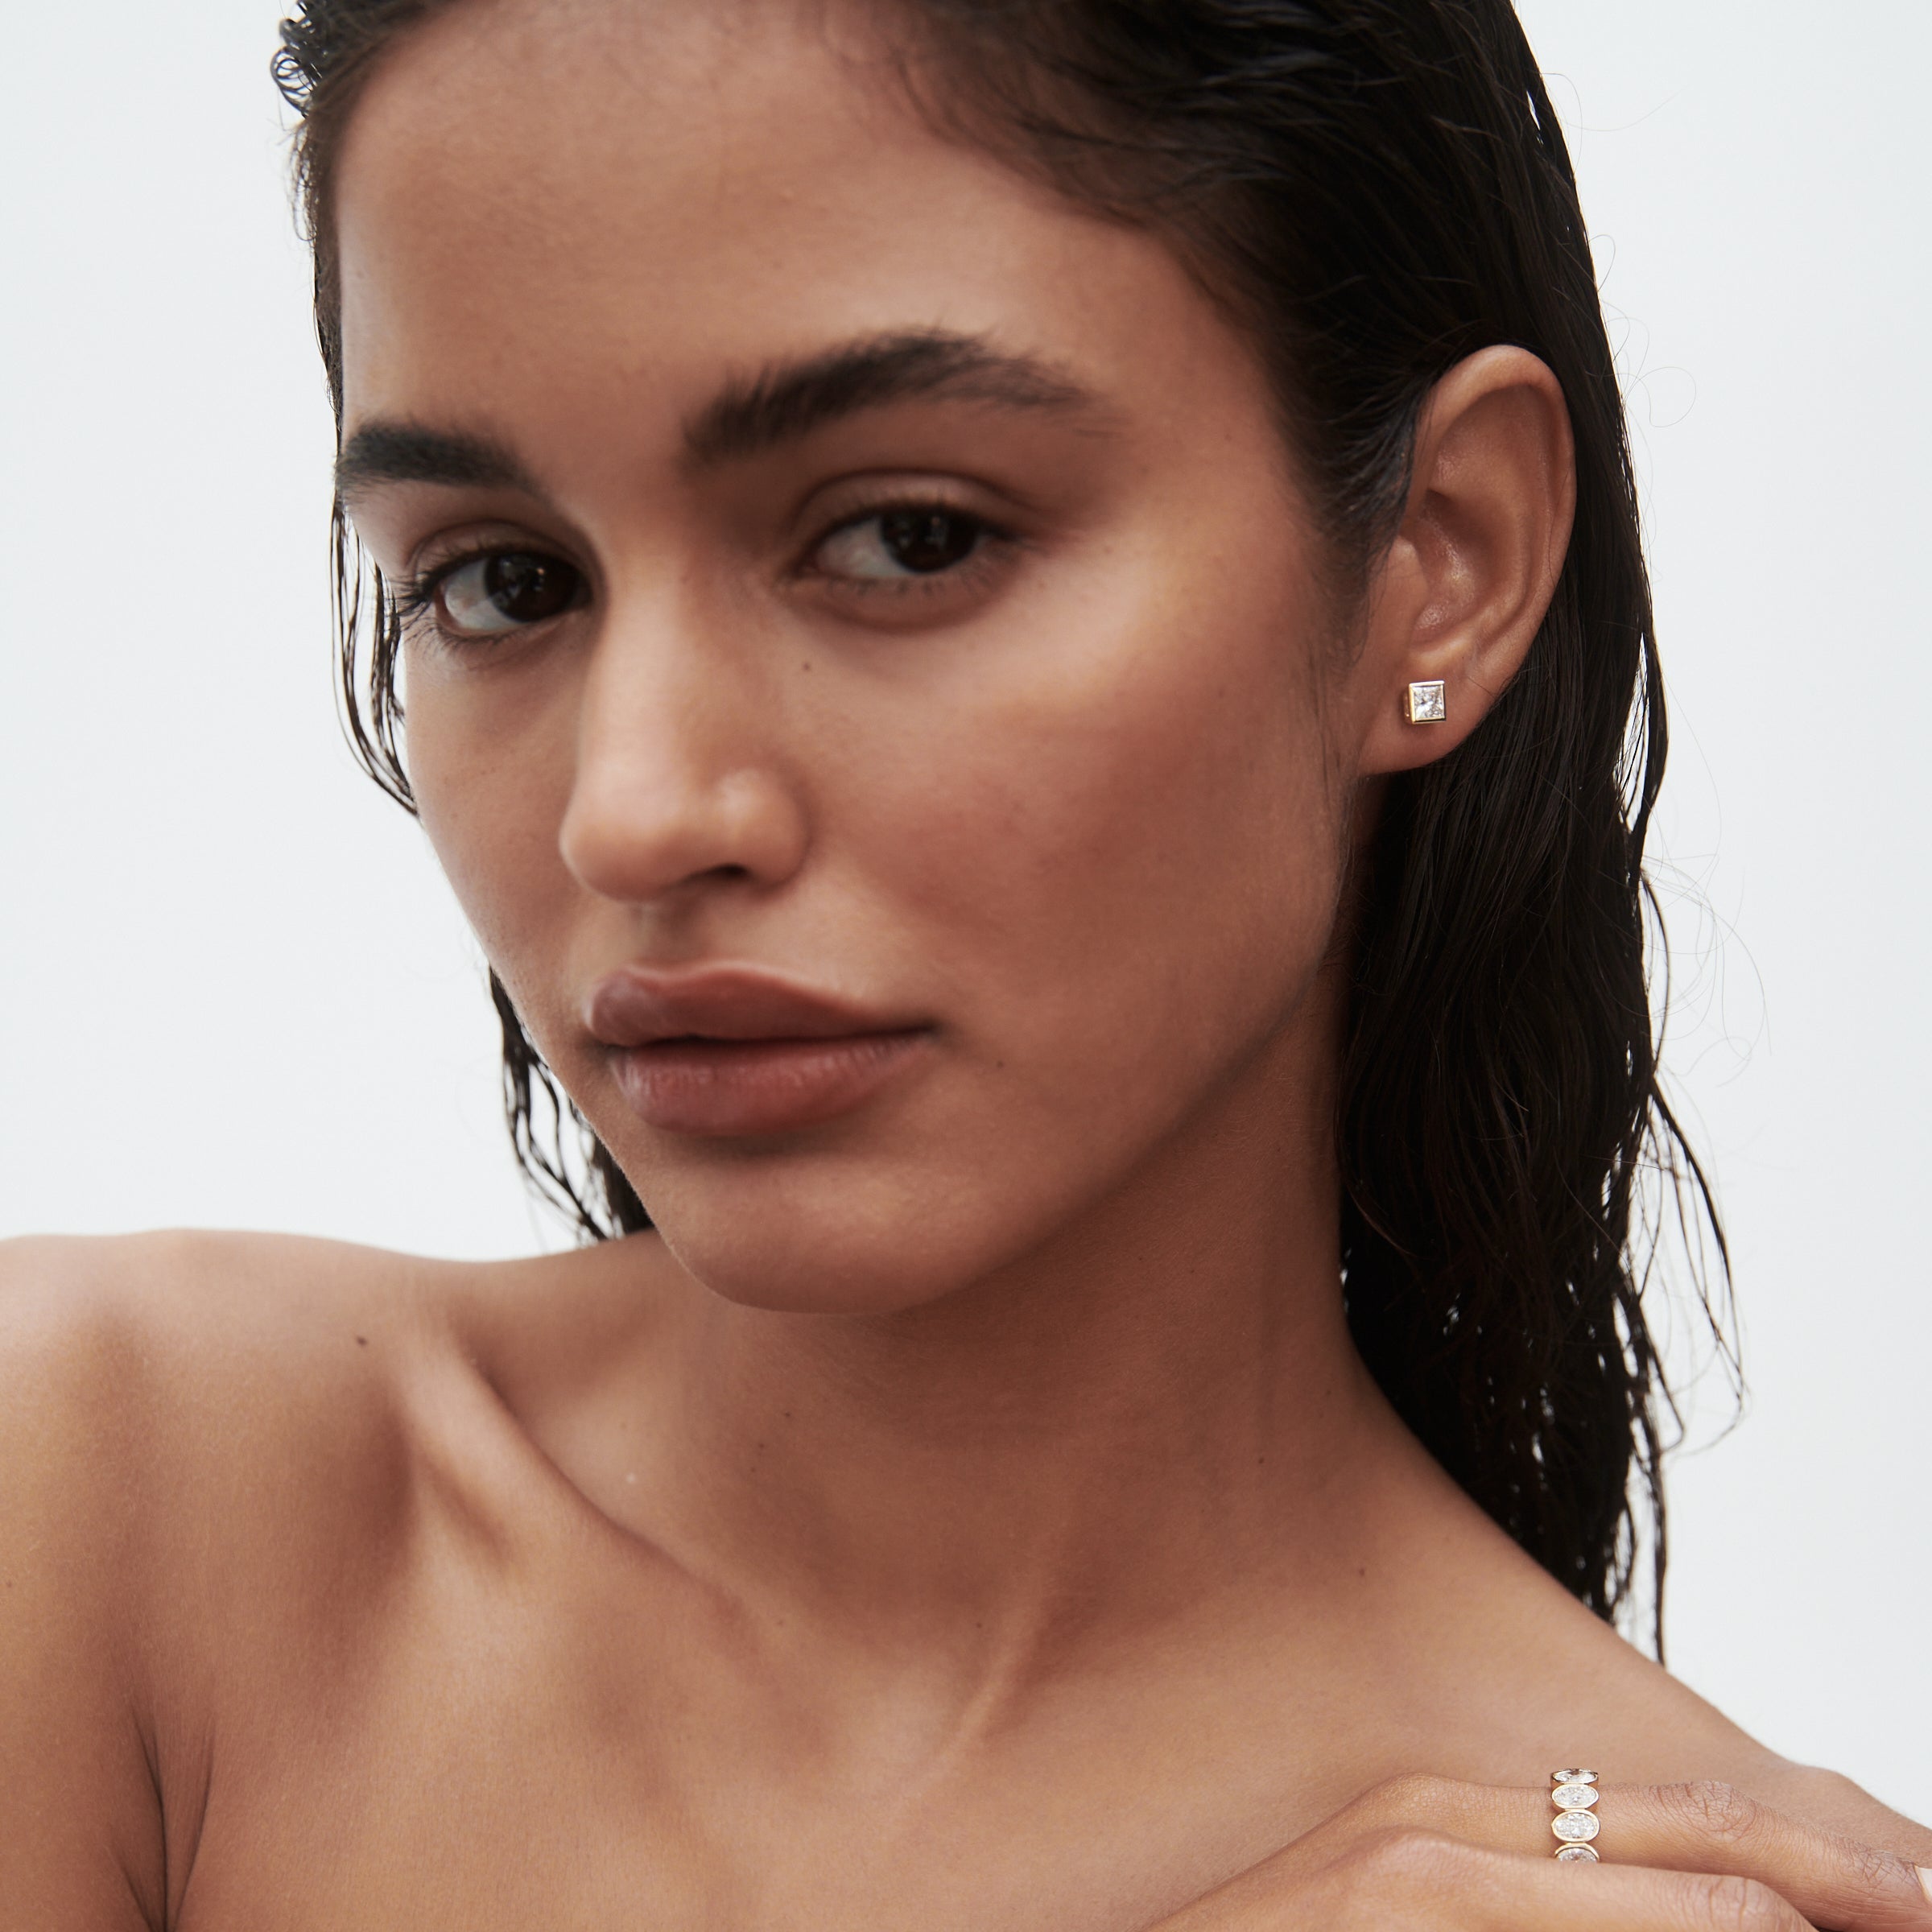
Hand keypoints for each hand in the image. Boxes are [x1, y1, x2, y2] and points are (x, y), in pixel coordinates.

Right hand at [1147, 1775, 1931, 1931]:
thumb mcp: (1411, 1926)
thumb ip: (1531, 1913)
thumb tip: (1696, 1918)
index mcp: (1457, 1819)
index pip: (1670, 1822)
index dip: (1805, 1850)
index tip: (1912, 1890)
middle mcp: (1443, 1819)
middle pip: (1686, 1826)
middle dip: (1838, 1865)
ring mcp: (1414, 1865)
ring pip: (1651, 1866)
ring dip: (1785, 1888)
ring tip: (1905, 1908)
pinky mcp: (1390, 1909)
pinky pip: (1557, 1917)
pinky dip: (1672, 1925)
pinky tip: (1762, 1930)